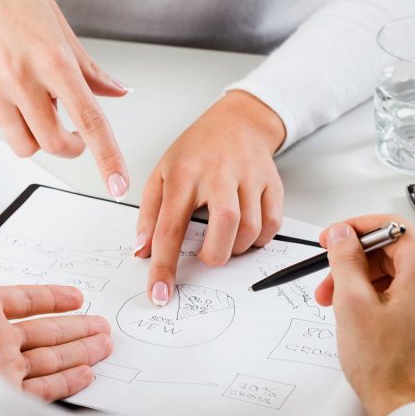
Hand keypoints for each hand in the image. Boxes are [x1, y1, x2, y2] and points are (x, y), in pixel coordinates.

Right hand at [0, 0, 130, 199]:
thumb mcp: (62, 31)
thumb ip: (90, 71)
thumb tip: (116, 92)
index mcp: (53, 61)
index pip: (89, 122)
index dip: (107, 158)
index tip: (116, 184)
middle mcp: (21, 77)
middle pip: (54, 144)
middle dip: (70, 148)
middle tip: (74, 135)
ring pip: (24, 145)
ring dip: (38, 138)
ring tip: (38, 109)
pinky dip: (11, 113)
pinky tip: (9, 85)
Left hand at [0, 178, 112, 400]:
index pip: (26, 301)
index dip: (53, 298)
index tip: (76, 297)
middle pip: (46, 331)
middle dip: (76, 328)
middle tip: (101, 325)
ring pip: (50, 358)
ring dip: (79, 351)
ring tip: (103, 346)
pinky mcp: (0, 393)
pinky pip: (43, 387)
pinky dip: (67, 381)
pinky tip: (85, 373)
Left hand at [135, 90, 285, 304]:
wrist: (237, 121)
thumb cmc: (195, 151)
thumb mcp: (161, 175)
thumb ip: (149, 215)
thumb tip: (142, 251)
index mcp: (183, 174)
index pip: (170, 228)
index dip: (164, 267)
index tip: (159, 295)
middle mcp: (218, 173)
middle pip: (224, 225)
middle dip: (215, 255)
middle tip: (206, 255)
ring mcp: (249, 176)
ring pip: (251, 228)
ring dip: (236, 248)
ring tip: (224, 240)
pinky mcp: (272, 181)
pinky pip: (272, 223)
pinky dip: (259, 238)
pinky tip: (245, 232)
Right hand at [315, 215, 414, 415]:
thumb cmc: (391, 369)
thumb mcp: (351, 304)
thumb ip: (344, 259)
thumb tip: (343, 236)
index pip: (389, 226)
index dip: (353, 230)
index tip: (333, 240)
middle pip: (397, 253)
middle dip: (356, 266)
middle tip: (329, 287)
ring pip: (407, 277)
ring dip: (370, 286)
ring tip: (345, 311)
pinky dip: (392, 301)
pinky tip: (370, 323)